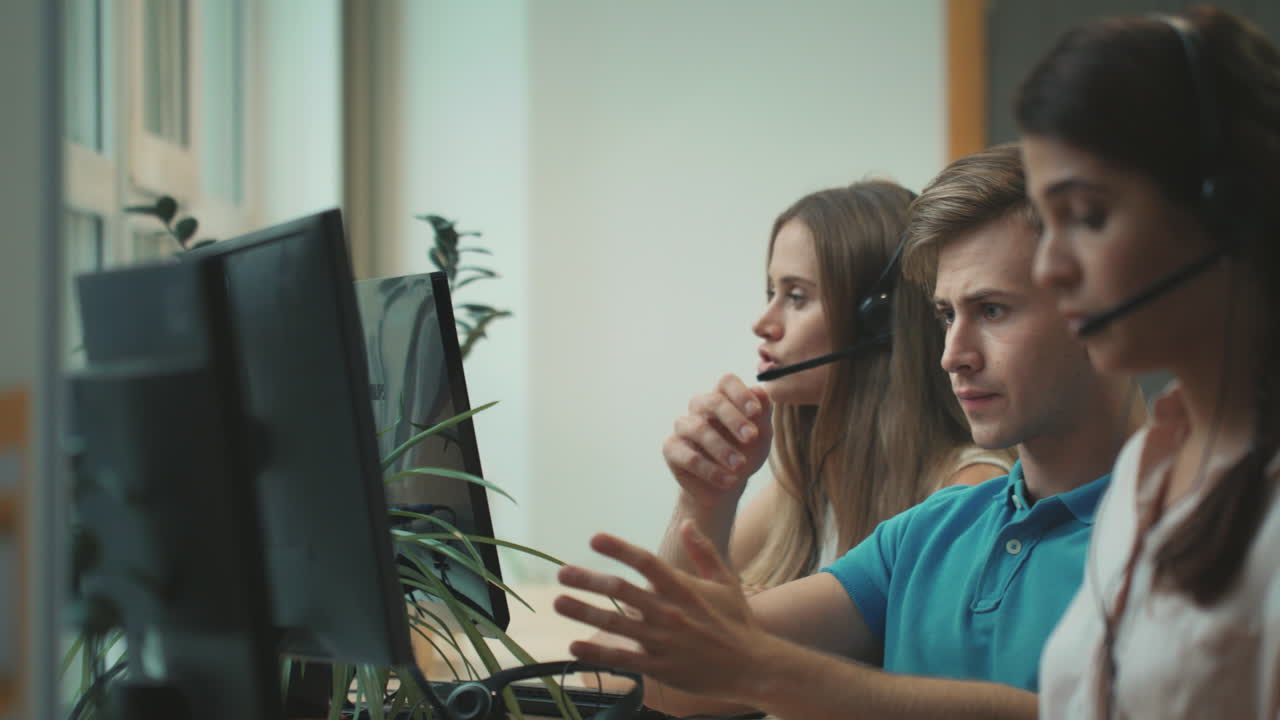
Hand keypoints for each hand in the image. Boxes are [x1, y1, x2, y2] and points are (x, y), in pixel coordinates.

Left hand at [554, 521, 767, 701]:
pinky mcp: (661, 668)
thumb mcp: (727, 581)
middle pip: (622, 591)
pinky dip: (596, 653)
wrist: (754, 667)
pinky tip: (574, 645)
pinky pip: (622, 659)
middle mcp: (670, 612)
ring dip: (584, 612)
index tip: (594, 540)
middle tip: (562, 572)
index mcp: (684, 589)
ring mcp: (664, 642)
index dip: (620, 549)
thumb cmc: (738, 622)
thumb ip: (705, 552)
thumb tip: (688, 523)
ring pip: (616, 624)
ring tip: (559, 602)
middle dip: (589, 580)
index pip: (646, 562)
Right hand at [663, 375, 772, 508]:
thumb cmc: (745, 453)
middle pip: (712, 401)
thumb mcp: (761, 436)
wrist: (728, 486)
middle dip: (734, 419)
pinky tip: (729, 480)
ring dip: (723, 448)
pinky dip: (711, 470)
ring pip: (699, 429)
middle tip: (751, 438)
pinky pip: (689, 456)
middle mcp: (700, 408)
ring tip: (740, 466)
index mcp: (723, 398)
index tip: (756, 413)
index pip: (727, 382)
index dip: (741, 393)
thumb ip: (763, 414)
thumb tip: (760, 390)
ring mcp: (683, 427)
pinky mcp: (671, 449)